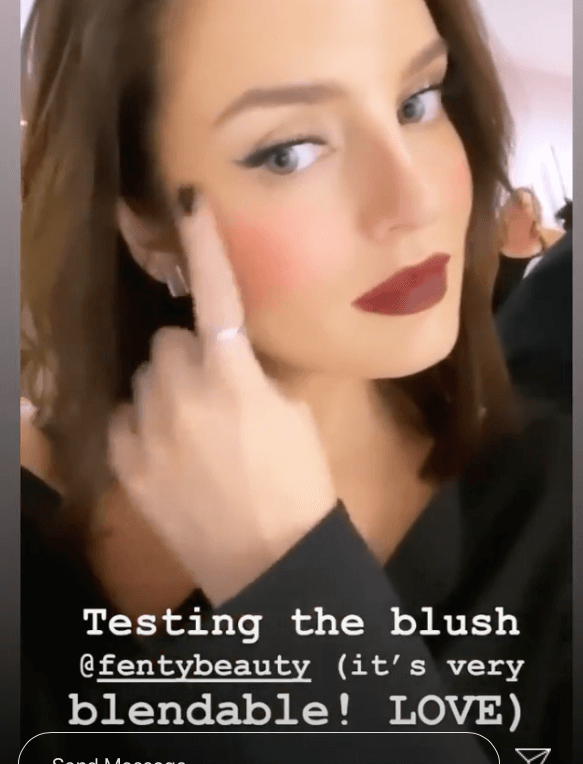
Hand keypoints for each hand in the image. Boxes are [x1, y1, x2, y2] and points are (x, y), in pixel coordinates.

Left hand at [108, 193, 336, 606]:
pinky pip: (124, 417)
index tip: (190, 201)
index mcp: (235, 377)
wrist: (271, 561)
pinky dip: (143, 427)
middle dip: (190, 357)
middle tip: (218, 393)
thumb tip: (232, 358)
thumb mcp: (293, 414)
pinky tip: (170, 455)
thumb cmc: (299, 484)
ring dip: (165, 390)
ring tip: (194, 431)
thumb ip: (255, 376)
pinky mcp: (126, 463)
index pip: (217, 294)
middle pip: (169, 341)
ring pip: (145, 376)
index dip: (204, 244)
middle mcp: (183, 394)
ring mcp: (148, 430)